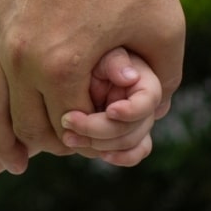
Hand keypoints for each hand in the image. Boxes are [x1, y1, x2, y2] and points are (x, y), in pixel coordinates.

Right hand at [0, 0, 183, 172]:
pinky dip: (11, 84)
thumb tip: (155, 114)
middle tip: (65, 149)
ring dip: (7, 136)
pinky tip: (24, 91)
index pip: (65, 131)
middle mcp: (21, 56)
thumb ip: (165, 81)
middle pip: (26, 126)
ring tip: (15, 161)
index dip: (86, 142)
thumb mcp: (168, 31)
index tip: (98, 143)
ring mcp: (3, 33)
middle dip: (48, 144)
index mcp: (62, 67)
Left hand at [61, 48, 161, 166]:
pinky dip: (120, 157)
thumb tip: (129, 77)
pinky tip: (102, 155)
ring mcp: (136, 122)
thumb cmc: (81, 58)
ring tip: (68, 136)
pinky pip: (133, 153)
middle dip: (101, 129)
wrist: (61, 75)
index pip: (149, 99)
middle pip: (136, 127)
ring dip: (100, 144)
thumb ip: (112, 63)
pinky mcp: (124, 137)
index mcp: (142, 80)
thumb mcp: (96, 53)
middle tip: (66, 121)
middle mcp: (143, 103)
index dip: (132, 110)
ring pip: (131, 143)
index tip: (110, 111)